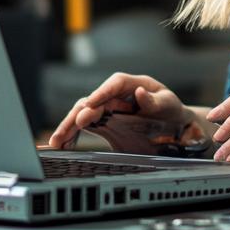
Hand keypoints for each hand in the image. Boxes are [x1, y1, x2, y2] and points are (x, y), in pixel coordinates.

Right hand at [46, 73, 202, 152]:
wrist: (172, 123)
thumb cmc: (170, 109)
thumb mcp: (168, 104)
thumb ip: (154, 101)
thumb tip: (140, 93)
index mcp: (132, 84)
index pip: (115, 84)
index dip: (102, 92)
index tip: (90, 104)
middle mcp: (116, 94)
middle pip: (93, 100)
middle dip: (78, 114)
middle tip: (69, 127)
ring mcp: (107, 107)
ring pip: (84, 113)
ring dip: (69, 126)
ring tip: (57, 142)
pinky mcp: (104, 121)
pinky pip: (86, 126)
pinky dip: (74, 135)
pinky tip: (63, 145)